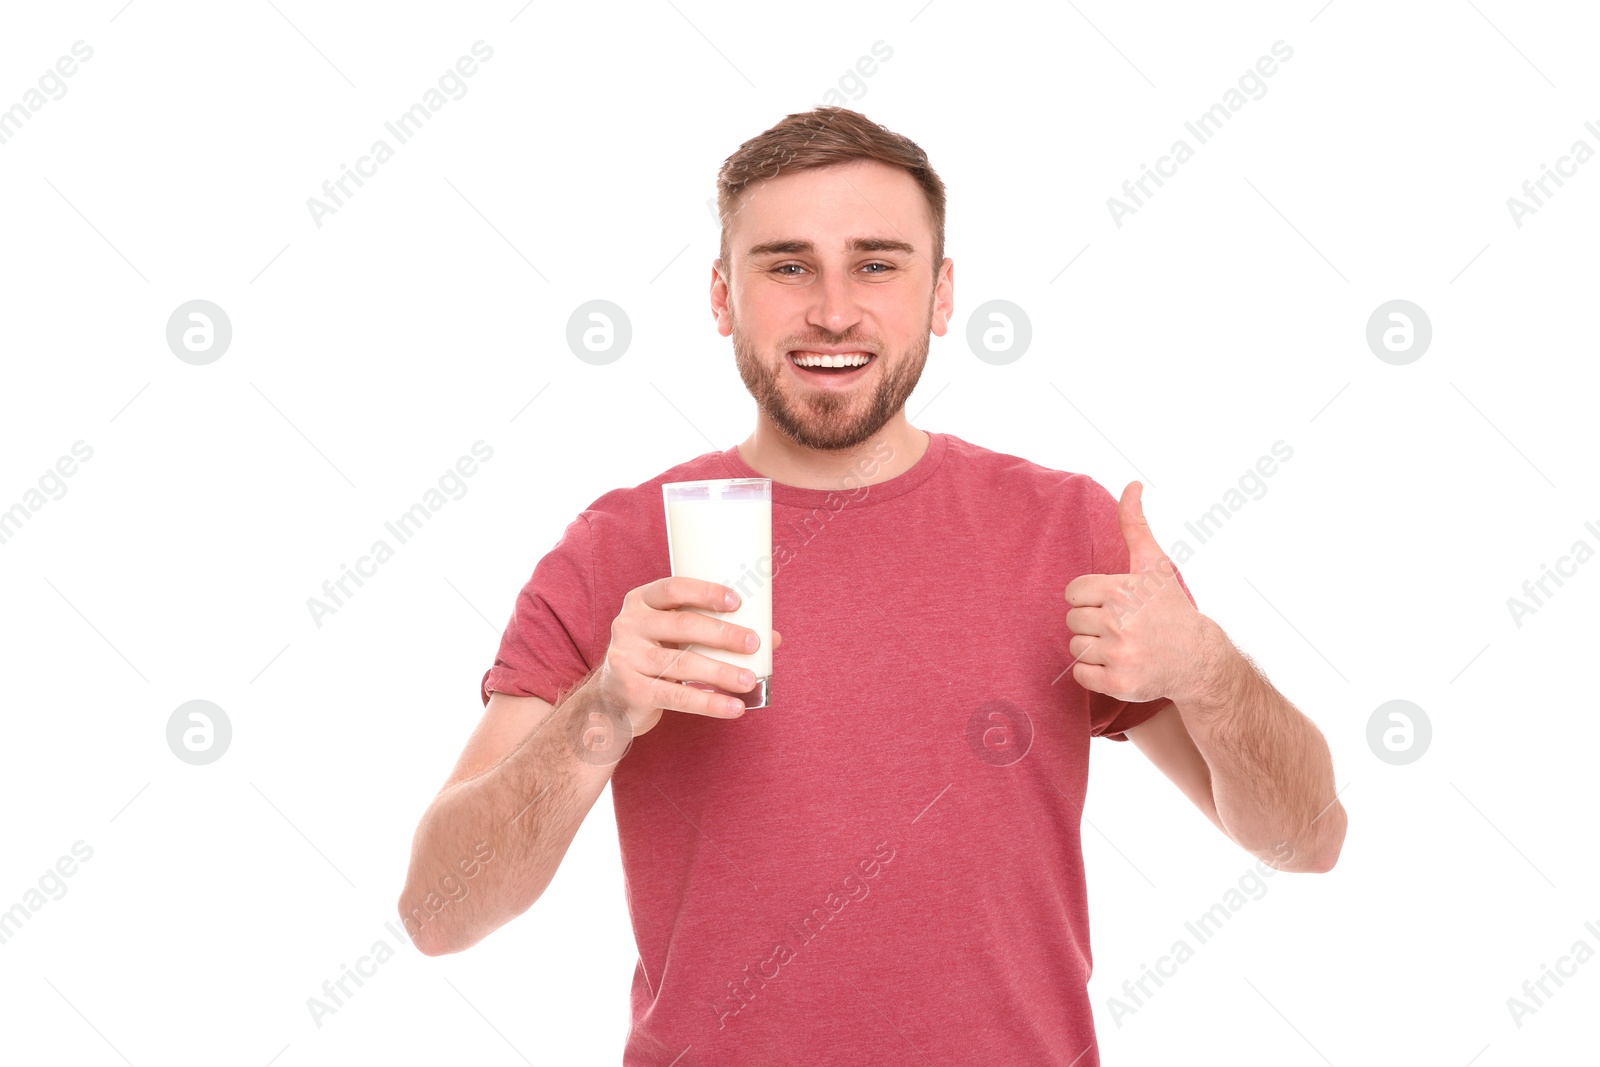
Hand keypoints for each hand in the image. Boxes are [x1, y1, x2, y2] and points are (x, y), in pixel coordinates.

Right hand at [594, 576, 781, 737]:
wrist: (612, 699)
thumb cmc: (656, 656)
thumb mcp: (674, 635)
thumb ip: (714, 630)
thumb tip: (774, 638)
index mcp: (640, 601)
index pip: (673, 588)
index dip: (706, 592)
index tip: (738, 601)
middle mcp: (628, 625)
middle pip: (682, 626)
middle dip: (723, 634)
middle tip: (754, 643)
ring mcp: (627, 658)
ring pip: (682, 664)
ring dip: (721, 672)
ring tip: (750, 680)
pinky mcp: (633, 690)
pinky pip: (677, 697)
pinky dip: (709, 703)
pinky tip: (734, 707)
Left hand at [1063, 481, 1212, 704]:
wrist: (1198, 659)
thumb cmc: (1169, 607)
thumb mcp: (1153, 564)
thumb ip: (1135, 524)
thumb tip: (1132, 483)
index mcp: (1122, 590)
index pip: (1072, 592)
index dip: (1091, 597)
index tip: (1115, 603)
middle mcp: (1120, 622)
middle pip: (1072, 620)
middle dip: (1092, 623)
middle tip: (1122, 626)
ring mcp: (1119, 654)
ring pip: (1075, 647)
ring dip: (1093, 647)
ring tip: (1123, 645)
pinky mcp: (1118, 682)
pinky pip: (1080, 675)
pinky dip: (1094, 673)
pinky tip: (1119, 664)